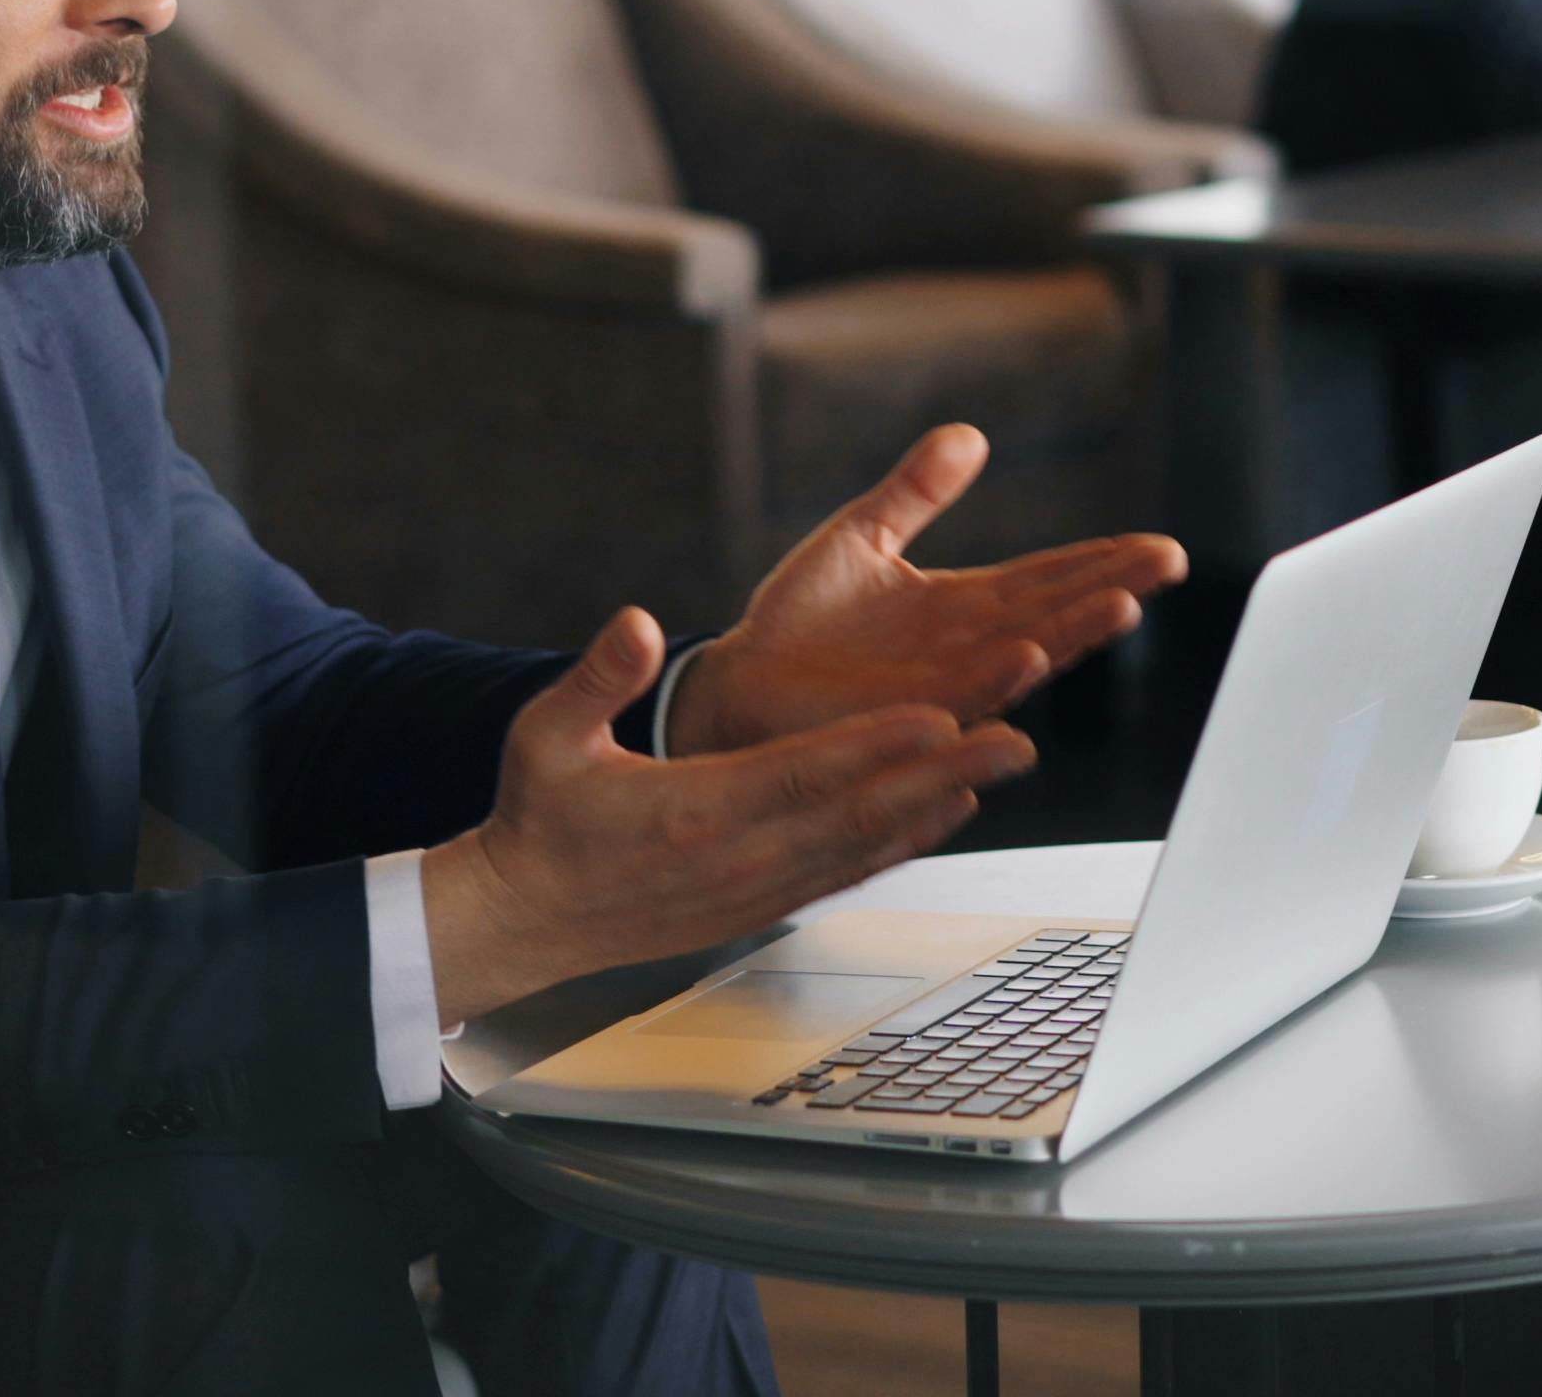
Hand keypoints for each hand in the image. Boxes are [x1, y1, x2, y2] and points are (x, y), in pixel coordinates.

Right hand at [418, 609, 1034, 1022]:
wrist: (526, 919)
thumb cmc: (538, 820)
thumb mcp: (544, 738)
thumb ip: (597, 679)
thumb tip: (638, 623)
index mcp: (694, 811)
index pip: (801, 772)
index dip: (874, 745)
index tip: (937, 716)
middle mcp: (741, 856)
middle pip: (861, 809)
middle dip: (944, 773)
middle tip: (1016, 737)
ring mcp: (758, 889)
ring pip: (868, 843)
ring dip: (942, 803)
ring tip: (1005, 761)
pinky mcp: (763, 906)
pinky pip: (849, 869)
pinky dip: (904, 840)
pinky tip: (946, 811)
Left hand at [669, 424, 1187, 757]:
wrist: (738, 683)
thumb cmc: (801, 623)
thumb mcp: (862, 535)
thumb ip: (916, 491)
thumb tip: (970, 434)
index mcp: (966, 606)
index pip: (1050, 578)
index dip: (1104, 561)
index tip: (1161, 548)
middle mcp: (970, 650)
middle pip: (1057, 612)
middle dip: (1113, 587)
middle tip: (1166, 563)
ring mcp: (943, 687)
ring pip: (1025, 658)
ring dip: (1074, 634)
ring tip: (1121, 605)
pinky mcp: (905, 716)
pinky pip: (961, 697)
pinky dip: (997, 679)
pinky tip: (1029, 655)